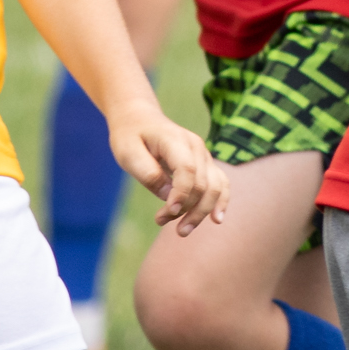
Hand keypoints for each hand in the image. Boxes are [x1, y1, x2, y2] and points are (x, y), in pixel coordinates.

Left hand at [110, 106, 226, 235]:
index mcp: (175, 140)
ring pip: (214, 187)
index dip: (181, 194)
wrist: (139, 118)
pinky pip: (220, 184)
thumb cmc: (130, 136)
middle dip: (186, 209)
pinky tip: (217, 220)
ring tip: (182, 231)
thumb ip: (147, 173)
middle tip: (159, 221)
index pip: (187, 170)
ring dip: (201, 212)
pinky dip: (220, 202)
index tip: (167, 212)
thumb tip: (167, 195)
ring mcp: (203, 155)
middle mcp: (196, 147)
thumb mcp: (127, 153)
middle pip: (202, 184)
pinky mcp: (205, 164)